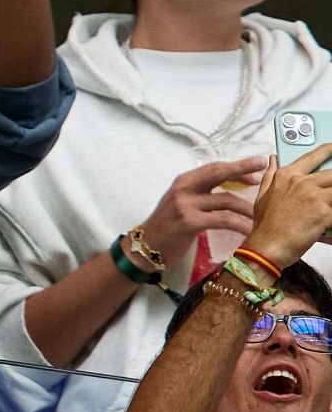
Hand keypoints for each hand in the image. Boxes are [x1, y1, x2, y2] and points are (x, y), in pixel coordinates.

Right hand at [138, 157, 264, 261]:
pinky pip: (223, 220)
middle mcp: (183, 188)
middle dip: (245, 169)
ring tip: (263, 216)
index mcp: (183, 181)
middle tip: (265, 166)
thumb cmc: (168, 225)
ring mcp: (185, 204)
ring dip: (249, 209)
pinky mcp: (189, 222)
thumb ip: (201, 193)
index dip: (238, 166)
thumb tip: (233, 188)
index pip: (214, 167)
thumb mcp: (181, 203)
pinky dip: (240, 225)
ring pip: (227, 200)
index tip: (258, 165)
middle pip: (220, 173)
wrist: (146, 246)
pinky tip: (250, 231)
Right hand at [244, 146, 331, 269]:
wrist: (268, 246)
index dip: (327, 150)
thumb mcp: (262, 196)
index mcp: (286, 176)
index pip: (312, 156)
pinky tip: (330, 219)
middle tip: (330, 192)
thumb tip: (272, 159)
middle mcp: (301, 182)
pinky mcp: (325, 212)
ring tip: (330, 205)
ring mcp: (314, 196)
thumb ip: (270, 175)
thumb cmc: (265, 226)